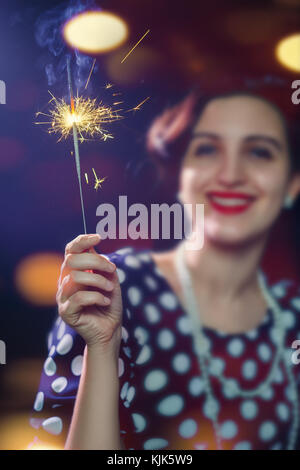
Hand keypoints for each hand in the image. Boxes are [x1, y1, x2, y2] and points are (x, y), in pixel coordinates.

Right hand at [56, 234, 122, 350]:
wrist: (110, 329)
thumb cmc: (109, 302)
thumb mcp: (110, 279)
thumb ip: (101, 264)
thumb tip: (93, 249)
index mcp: (73, 271)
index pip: (70, 251)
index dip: (81, 241)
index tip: (98, 238)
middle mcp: (64, 282)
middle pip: (72, 260)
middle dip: (97, 262)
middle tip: (113, 271)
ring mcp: (62, 297)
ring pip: (76, 278)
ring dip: (99, 281)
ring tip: (110, 289)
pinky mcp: (66, 312)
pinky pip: (79, 297)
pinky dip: (97, 297)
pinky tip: (105, 301)